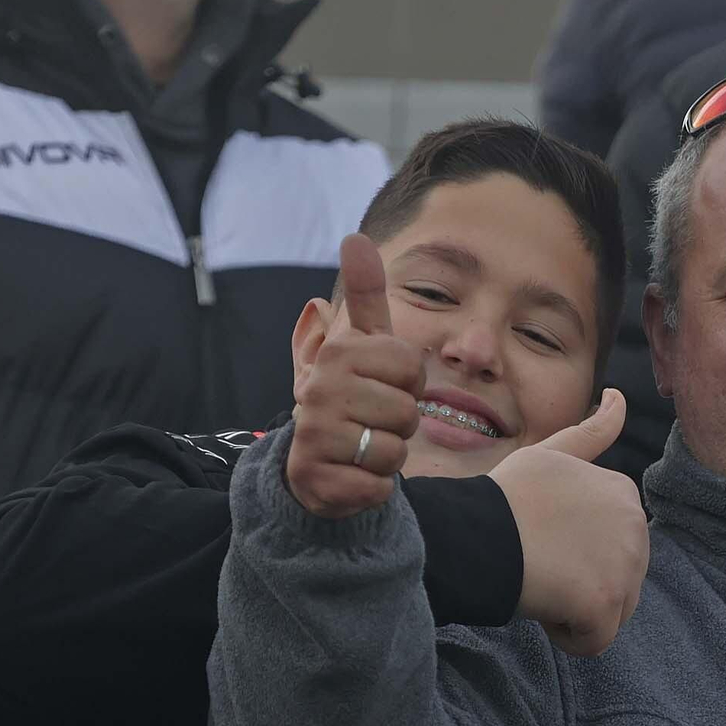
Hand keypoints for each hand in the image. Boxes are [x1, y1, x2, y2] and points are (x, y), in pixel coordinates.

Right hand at [286, 233, 422, 519]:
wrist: (314, 462)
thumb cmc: (350, 396)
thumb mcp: (359, 345)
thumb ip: (364, 296)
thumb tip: (356, 238)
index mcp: (338, 353)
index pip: (411, 367)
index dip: (408, 384)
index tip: (382, 386)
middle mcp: (320, 389)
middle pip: (407, 411)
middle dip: (400, 424)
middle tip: (371, 421)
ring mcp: (316, 436)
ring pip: (395, 451)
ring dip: (388, 456)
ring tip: (362, 446)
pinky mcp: (321, 480)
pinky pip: (379, 487)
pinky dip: (374, 488)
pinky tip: (353, 475)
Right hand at [490, 390, 649, 656]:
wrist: (479, 534)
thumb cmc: (505, 498)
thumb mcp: (551, 453)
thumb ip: (591, 432)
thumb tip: (620, 398)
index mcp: (624, 492)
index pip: (607, 544)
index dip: (570, 549)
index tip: (539, 538)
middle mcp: (636, 526)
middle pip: (614, 579)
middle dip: (577, 581)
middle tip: (537, 562)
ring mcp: (625, 566)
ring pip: (608, 612)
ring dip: (574, 610)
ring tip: (541, 583)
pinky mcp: (607, 603)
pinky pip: (596, 641)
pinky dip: (569, 638)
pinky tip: (545, 610)